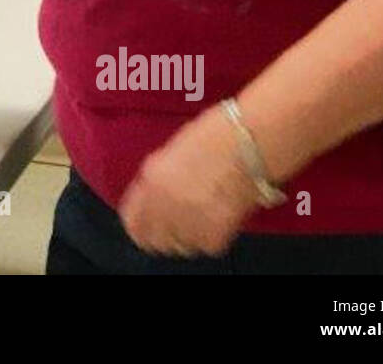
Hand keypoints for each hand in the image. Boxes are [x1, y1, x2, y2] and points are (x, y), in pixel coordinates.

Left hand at [117, 104, 262, 257]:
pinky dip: (215, 236)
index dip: (140, 225)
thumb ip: (158, 179)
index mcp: (151, 181)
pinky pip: (208, 246)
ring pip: (181, 247)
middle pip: (155, 240)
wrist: (250, 141)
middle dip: (165, 234)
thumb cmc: (217, 136)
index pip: (132, 221)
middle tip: (180, 224)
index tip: (148, 226)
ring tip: (204, 216)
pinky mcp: (214, 235)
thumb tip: (154, 197)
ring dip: (190, 236)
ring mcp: (187, 221)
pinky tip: (221, 216)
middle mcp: (164, 204)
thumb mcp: (172, 152)